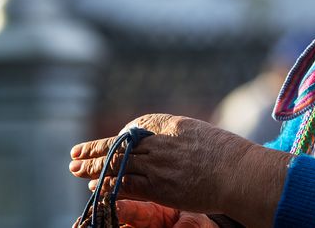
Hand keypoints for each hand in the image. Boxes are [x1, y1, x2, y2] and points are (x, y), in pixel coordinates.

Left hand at [70, 113, 292, 225]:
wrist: (240, 173)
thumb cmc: (229, 156)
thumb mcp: (202, 135)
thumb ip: (181, 137)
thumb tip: (170, 142)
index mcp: (173, 126)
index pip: (135, 128)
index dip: (115, 136)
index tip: (103, 140)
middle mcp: (162, 142)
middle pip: (120, 145)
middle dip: (95, 150)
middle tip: (75, 153)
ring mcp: (159, 165)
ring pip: (117, 164)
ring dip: (92, 168)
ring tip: (75, 169)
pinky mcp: (160, 187)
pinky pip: (126, 186)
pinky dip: (107, 186)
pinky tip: (95, 188)